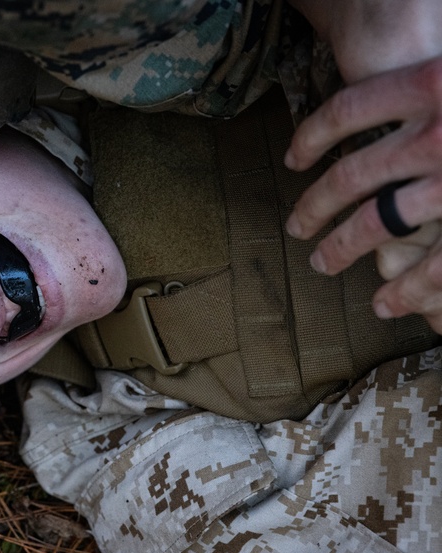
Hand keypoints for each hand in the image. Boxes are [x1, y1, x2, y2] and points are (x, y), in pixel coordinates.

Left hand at [282, 55, 441, 329]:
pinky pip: (436, 265)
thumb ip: (433, 93)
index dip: (311, 137)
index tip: (292, 159)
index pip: (346, 110)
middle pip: (351, 176)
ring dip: (343, 249)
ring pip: (379, 226)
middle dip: (315, 207)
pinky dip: (408, 288)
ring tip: (323, 262)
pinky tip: (385, 303)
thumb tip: (389, 112)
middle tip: (297, 227)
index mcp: (437, 82)